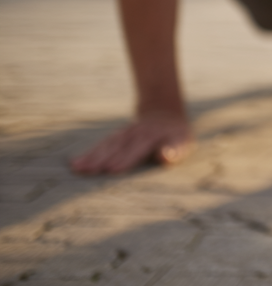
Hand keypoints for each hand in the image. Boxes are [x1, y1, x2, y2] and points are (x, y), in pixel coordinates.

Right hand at [71, 112, 192, 174]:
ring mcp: (125, 134)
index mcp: (155, 135)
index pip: (139, 147)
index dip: (126, 158)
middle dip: (104, 159)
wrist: (164, 115)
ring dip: (92, 156)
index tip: (113, 170)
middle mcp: (137, 133)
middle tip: (90, 171)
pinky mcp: (116, 137)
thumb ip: (175, 151)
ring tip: (78, 168)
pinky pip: (101, 145)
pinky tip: (74, 163)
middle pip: (119, 146)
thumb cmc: (176, 137)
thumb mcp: (183, 143)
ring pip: (108, 145)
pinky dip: (88, 154)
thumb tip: (166, 156)